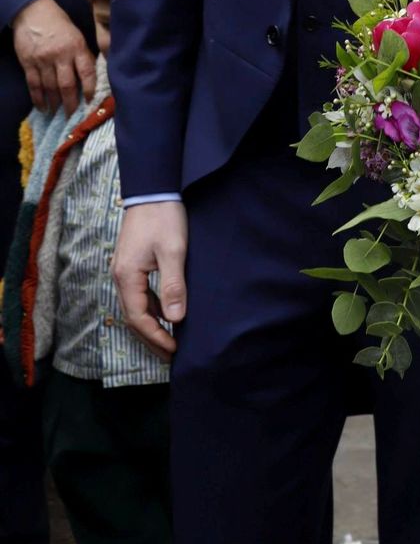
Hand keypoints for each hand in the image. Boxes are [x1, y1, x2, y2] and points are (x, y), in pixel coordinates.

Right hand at [12, 0, 95, 116]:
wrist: (33, 12)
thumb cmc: (60, 24)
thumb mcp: (77, 35)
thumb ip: (83, 55)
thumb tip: (92, 76)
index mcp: (76, 47)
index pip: (86, 72)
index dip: (89, 89)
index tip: (90, 102)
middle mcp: (60, 55)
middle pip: (67, 85)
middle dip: (71, 103)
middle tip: (73, 116)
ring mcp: (43, 60)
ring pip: (50, 87)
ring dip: (55, 103)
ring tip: (58, 113)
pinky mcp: (28, 63)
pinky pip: (34, 84)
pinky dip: (38, 98)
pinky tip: (42, 107)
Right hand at [113, 201, 187, 359]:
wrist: (153, 188)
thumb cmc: (164, 217)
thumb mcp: (173, 251)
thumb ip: (173, 285)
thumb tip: (175, 319)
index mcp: (127, 276)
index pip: (138, 318)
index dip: (156, 337)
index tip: (174, 349)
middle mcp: (120, 276)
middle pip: (133, 317)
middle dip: (151, 337)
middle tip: (170, 354)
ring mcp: (124, 270)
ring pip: (135, 306)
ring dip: (151, 324)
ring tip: (169, 339)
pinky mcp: (131, 263)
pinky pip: (139, 294)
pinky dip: (151, 308)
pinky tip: (166, 313)